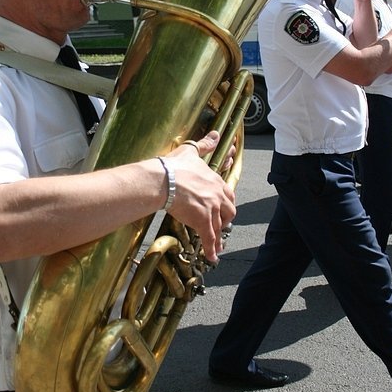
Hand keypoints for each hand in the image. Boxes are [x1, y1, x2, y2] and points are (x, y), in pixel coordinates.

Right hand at [164, 130, 235, 262]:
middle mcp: (217, 195)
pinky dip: (212, 249)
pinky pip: (209, 238)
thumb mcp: (191, 151)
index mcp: (215, 180)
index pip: (227, 193)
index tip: (223, 208)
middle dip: (224, 220)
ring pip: (219, 226)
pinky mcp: (202, 221)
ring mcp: (211, 209)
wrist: (163, 180)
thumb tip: (216, 134)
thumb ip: (205, 144)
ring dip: (218, 237)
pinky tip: (212, 258)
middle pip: (228, 211)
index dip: (225, 202)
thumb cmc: (174, 165)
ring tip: (217, 247)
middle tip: (219, 226)